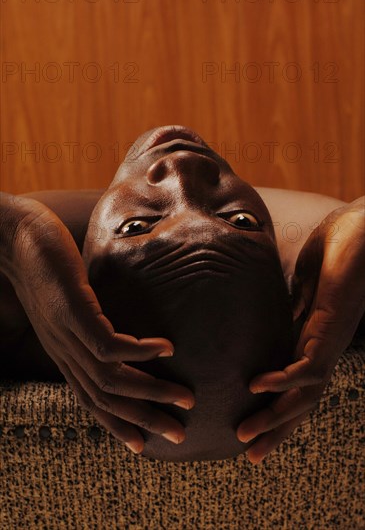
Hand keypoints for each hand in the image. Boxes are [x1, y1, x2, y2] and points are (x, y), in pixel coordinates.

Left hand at [6, 196, 194, 453]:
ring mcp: (66, 333)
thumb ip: (89, 322)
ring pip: (110, 378)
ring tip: (184, 396)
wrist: (14, 238)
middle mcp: (64, 352)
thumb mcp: (68, 305)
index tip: (145, 445)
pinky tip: (165, 348)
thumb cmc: (47, 269)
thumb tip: (118, 330)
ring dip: (151, 391)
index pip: (91, 402)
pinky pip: (107, 343)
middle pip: (105, 400)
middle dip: (145, 420)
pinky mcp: (72, 310)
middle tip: (179, 435)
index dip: (117, 426)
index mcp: (64, 354)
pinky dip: (140, 350)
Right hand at [236, 198, 364, 463]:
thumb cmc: (335, 248)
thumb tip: (271, 312)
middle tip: (251, 456)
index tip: (253, 426)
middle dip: (277, 429)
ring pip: (306, 394)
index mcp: (313, 338)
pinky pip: (308, 366)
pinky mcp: (332, 329)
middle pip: (301, 400)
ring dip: (276, 418)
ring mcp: (329, 341)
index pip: (295, 383)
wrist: (362, 228)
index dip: (277, 408)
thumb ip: (289, 303)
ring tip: (247, 436)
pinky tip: (257, 386)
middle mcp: (322, 347)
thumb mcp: (301, 282)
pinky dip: (283, 380)